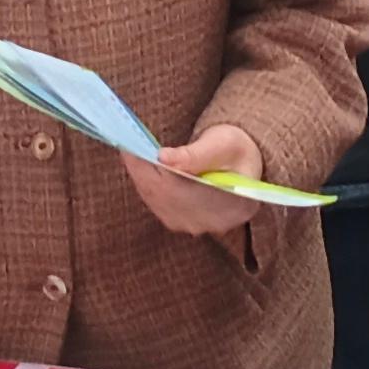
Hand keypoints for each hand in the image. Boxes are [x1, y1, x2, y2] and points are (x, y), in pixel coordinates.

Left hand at [121, 124, 267, 239]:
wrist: (244, 166)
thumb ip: (195, 154)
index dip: (150, 169)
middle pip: (162, 197)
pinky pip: (156, 203)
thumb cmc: (236, 151)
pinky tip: (140, 166)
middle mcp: (211, 222)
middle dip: (140, 169)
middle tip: (125, 143)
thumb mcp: (222, 144)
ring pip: (155, 200)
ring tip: (130, 151)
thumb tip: (163, 157)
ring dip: (140, 175)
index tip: (132, 147)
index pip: (178, 190)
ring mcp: (195, 226)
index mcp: (230, 202)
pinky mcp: (182, 223)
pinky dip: (145, 183)